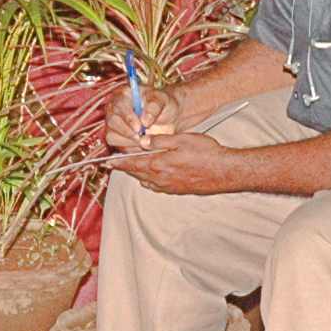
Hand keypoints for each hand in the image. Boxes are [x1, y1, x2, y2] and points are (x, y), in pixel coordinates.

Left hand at [107, 130, 235, 194]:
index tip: (106, 162)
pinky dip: (149, 180)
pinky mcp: (177, 190)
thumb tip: (142, 140)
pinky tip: (152, 175)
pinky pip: (157, 186)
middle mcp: (161, 178)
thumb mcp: (182, 139)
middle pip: (136, 173)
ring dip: (138, 173)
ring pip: (146, 180)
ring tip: (133, 166)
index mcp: (159, 164)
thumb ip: (160, 140)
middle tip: (114, 164)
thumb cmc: (206, 153)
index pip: (132, 163)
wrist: (224, 172)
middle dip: (125, 168)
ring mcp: (169, 186)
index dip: (118, 163)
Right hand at [108, 84, 179, 153]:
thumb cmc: (165, 105)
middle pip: (111, 121)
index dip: (128, 118)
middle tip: (142, 137)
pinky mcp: (117, 138)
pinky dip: (131, 148)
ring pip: (112, 136)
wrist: (169, 118)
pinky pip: (118, 147)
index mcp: (124, 94)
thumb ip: (154, 107)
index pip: (118, 105)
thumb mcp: (163, 100)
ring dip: (128, 141)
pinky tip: (143, 144)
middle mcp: (115, 109)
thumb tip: (145, 121)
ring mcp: (114, 124)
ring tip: (145, 140)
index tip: (140, 128)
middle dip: (127, 132)